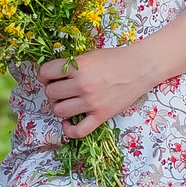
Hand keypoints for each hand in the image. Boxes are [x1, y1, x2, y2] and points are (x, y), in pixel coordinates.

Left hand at [37, 42, 159, 138]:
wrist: (141, 68)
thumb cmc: (116, 59)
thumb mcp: (90, 55)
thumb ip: (71, 65)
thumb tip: (51, 75)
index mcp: (79, 67)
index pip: (46, 72)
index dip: (44, 74)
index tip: (49, 76)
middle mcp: (83, 85)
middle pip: (51, 92)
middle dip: (53, 89)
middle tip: (62, 88)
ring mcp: (91, 102)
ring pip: (59, 110)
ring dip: (60, 106)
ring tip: (68, 101)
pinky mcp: (100, 116)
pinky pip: (78, 131)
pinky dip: (69, 129)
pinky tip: (67, 123)